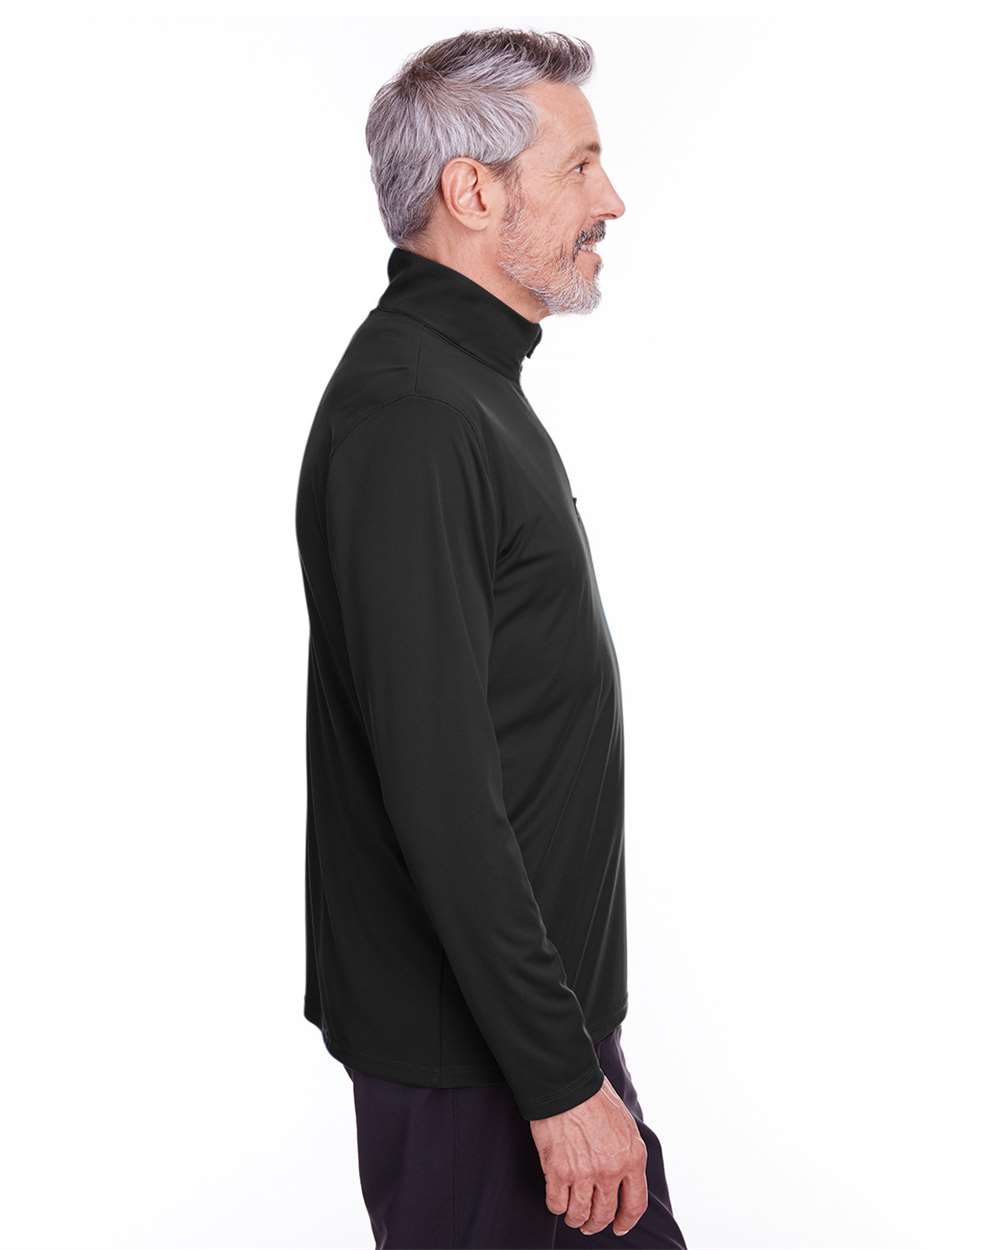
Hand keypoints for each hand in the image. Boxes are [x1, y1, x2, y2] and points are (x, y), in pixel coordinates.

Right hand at [530, 1076, 647, 1236]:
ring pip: (580, 1215)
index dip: (626, 1221)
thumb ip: (627, 1153)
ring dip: (576, 1219)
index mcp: (632, 1158)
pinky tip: (557, 1200)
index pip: (635, 1204)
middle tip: (589, 1224)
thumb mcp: (625, 1125)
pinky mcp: (558, 1171)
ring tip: (572, 1216)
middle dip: (596, 1223)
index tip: (619, 1227)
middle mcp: (610, 1170)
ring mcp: (584, 1173)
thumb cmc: (595, 1097)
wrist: (567, 1083)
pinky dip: (557, 1206)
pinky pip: (557, 1204)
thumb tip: (624, 1176)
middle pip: (605, 1213)